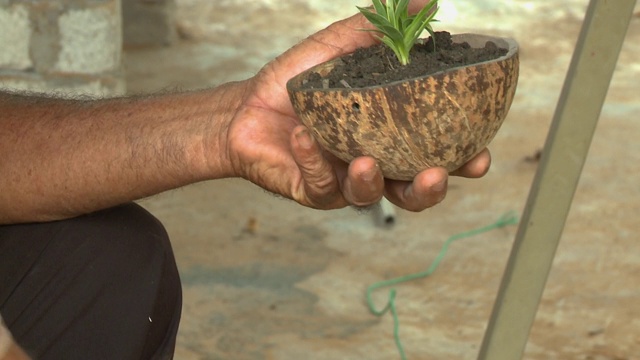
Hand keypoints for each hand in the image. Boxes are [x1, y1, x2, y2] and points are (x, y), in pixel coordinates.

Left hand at [225, 12, 489, 211]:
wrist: (249, 104)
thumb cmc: (300, 81)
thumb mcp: (342, 48)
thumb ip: (384, 30)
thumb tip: (427, 0)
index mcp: (390, 138)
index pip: (434, 154)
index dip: (461, 162)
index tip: (479, 158)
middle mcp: (374, 164)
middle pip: (410, 192)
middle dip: (428, 190)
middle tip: (435, 175)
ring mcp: (342, 181)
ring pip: (368, 196)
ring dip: (371, 182)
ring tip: (364, 162)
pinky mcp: (311, 190)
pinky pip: (318, 183)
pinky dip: (313, 160)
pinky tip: (304, 137)